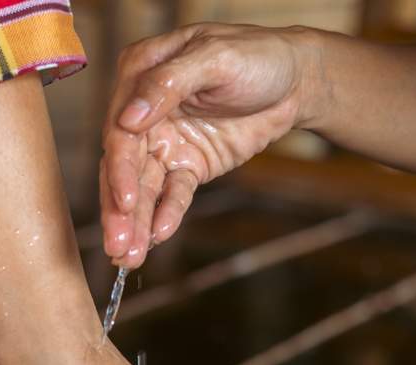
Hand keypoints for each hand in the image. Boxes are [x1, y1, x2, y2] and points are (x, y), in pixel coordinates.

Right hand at [101, 23, 315, 267]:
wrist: (297, 81)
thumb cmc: (256, 56)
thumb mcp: (215, 58)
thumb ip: (168, 84)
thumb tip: (129, 118)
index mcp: (140, 75)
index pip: (119, 129)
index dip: (119, 168)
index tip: (126, 201)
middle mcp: (145, 112)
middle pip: (124, 165)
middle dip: (119, 209)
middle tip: (118, 245)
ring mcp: (166, 141)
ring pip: (144, 187)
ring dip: (136, 224)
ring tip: (129, 257)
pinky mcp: (189, 165)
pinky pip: (174, 195)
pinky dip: (166, 215)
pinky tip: (161, 235)